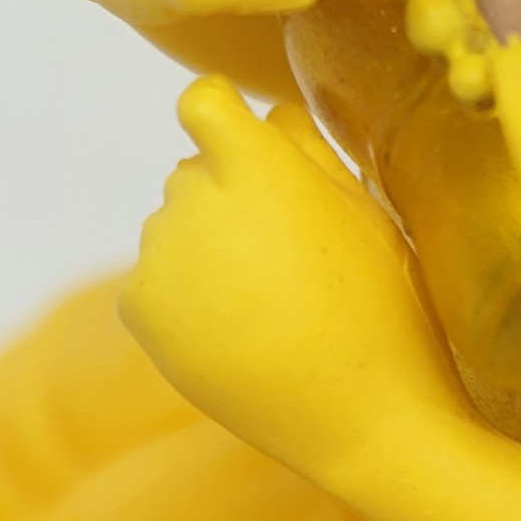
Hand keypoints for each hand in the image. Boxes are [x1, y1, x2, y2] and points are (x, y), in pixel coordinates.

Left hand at [119, 79, 466, 482]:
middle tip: (286, 257)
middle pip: (193, 170)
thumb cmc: (382, 308)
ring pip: (172, 226)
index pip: (202, 101)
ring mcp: (158, 255)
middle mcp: (192, 199)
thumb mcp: (366, 211)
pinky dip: (184, 298)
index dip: (224, 117)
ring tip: (266, 303)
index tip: (244, 145)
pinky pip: (153, 279)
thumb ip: (308, 148)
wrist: (360, 419)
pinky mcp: (138, 307)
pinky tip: (235, 330)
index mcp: (254, 166)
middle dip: (227, 195)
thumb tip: (263, 114)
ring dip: (206, 249)